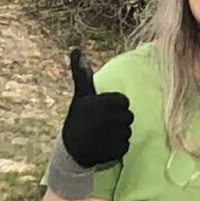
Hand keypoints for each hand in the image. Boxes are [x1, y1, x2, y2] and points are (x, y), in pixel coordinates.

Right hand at [61, 48, 134, 169]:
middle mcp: (109, 119)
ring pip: (128, 131)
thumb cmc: (79, 118)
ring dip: (118, 133)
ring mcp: (112, 135)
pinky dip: (118, 147)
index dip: (115, 106)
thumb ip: (82, 73)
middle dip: (118, 120)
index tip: (103, 110)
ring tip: (102, 135)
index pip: (125, 102)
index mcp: (104, 103)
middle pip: (129, 116)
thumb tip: (76, 49)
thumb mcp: (81, 95)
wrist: (70, 150)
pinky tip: (104, 146)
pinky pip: (126, 145)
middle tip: (101, 124)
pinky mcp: (115, 151)